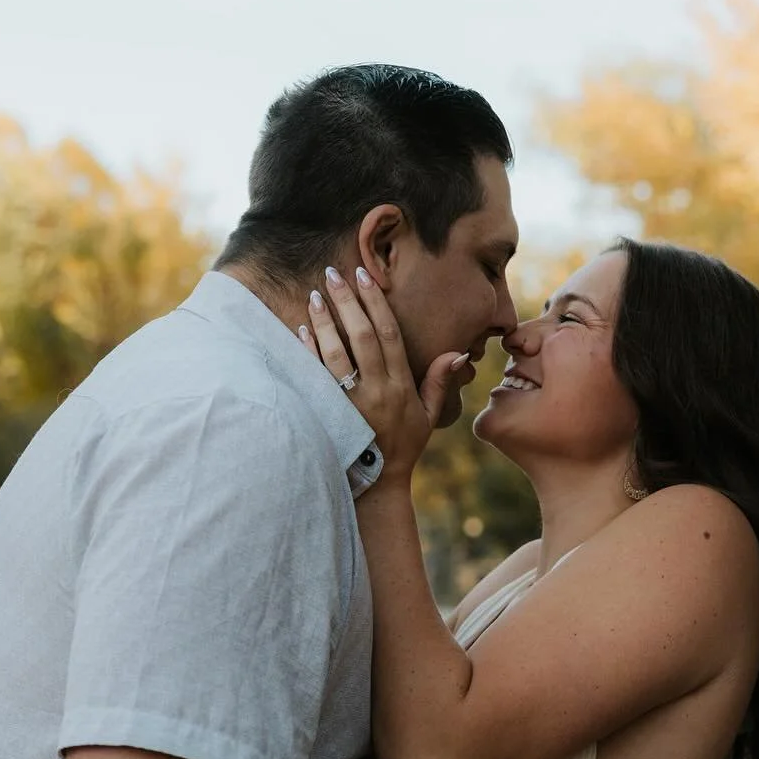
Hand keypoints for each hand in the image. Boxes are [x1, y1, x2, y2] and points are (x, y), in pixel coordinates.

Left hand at [300, 267, 469, 478]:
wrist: (378, 484)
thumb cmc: (403, 447)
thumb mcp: (428, 417)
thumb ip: (437, 382)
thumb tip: (457, 353)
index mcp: (401, 386)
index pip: (389, 334)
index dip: (376, 303)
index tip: (364, 277)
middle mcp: (378, 391)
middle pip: (363, 336)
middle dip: (347, 302)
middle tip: (333, 273)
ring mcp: (353, 403)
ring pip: (338, 354)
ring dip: (325, 322)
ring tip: (314, 295)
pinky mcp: (333, 415)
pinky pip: (319, 378)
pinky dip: (309, 353)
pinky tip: (302, 330)